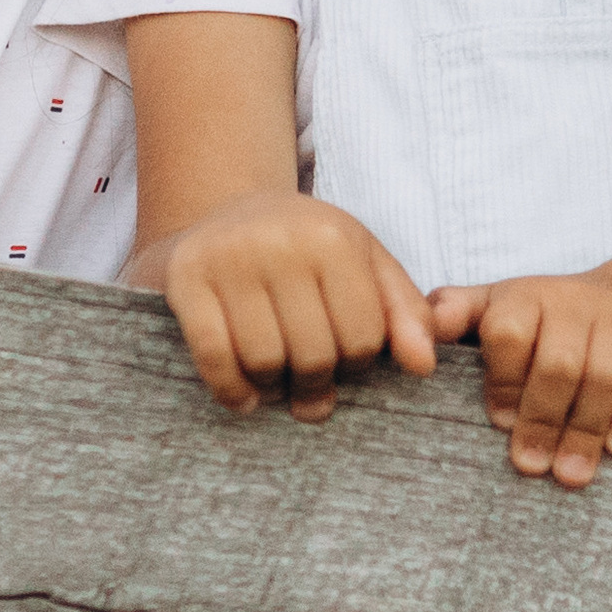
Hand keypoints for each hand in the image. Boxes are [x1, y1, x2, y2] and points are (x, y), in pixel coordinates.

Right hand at [156, 191, 435, 422]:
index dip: (359, 364)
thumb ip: (404, 312)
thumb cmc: (306, 250)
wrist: (227, 213)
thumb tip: (424, 366)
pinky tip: (245, 398)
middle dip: (316, 383)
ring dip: (274, 390)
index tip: (347, 362)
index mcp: (333, 237)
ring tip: (279, 383)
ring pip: (265, 362)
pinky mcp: (187, 278)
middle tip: (311, 385)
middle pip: (314, 355)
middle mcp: (280, 241)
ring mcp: (229, 258)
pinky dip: (232, 391)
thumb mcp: (365, 263)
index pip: (363, 337)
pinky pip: (214, 357)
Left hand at [428, 272, 611, 487]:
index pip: (508, 331)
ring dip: (584, 431)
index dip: (503, 380)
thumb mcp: (498, 306)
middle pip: (559, 363)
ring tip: (569, 475)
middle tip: (529, 466)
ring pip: (604, 375)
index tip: (498, 422)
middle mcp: (573, 300)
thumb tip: (408, 344)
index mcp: (524, 295)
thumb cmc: (549, 319)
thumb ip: (453, 319)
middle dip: (542, 419)